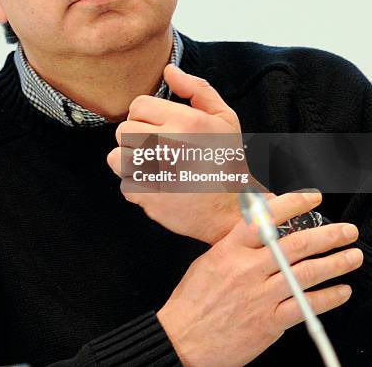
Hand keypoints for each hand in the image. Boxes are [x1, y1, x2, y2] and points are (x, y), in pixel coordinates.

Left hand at [107, 64, 264, 243]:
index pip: (138, 105)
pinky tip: (158, 184)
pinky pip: (124, 183)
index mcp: (186, 122)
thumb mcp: (224, 118)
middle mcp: (168, 145)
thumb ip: (196, 89)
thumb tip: (169, 70)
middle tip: (159, 147)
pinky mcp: (147, 197)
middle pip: (123, 130)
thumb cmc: (227, 160)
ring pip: (117, 156)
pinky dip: (136, 185)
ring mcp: (155, 174)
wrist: (232, 209)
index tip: (160, 126)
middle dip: (137, 137)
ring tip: (155, 166)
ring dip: (131, 161)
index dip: (146, 115)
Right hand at [156, 192, 362, 366]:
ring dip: (335, 263)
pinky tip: (340, 292)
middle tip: (345, 230)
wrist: (184, 339)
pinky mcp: (270, 322)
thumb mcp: (208, 261)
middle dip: (327, 235)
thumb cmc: (192, 301)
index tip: (312, 198)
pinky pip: (305, 307)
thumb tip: (260, 233)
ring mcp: (261, 296)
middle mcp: (248, 269)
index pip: (266, 219)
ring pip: (306, 274)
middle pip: (296, 246)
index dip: (293, 205)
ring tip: (352, 256)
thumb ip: (235, 246)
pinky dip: (327, 298)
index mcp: (230, 250)